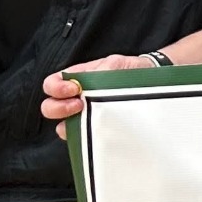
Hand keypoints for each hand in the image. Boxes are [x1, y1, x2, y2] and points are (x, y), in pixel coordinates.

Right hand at [41, 54, 155, 140]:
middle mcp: (75, 98)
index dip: (56, 87)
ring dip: (68, 123)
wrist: (153, 83)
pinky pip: (80, 136)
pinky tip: (91, 132)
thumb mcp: (116, 64)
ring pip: (61, 124)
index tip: (74, 89)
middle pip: (49, 107)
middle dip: (58, 107)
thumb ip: (99, 72)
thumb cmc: (132, 71)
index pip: (51, 84)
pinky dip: (81, 136)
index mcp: (77, 78)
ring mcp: (84, 115)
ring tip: (86, 118)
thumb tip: (84, 84)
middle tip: (78, 105)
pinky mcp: (94, 129)